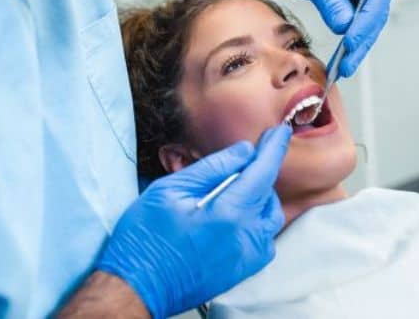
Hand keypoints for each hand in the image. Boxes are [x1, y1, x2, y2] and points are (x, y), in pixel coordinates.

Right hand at [97, 124, 292, 317]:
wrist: (138, 286)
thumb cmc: (145, 238)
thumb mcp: (171, 190)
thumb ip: (212, 168)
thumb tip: (243, 151)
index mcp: (228, 214)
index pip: (263, 172)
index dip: (274, 148)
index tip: (280, 132)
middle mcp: (246, 238)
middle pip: (268, 194)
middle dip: (258, 173)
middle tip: (238, 163)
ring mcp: (247, 258)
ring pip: (270, 218)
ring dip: (258, 198)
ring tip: (231, 190)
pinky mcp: (243, 270)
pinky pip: (263, 239)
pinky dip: (255, 222)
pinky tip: (232, 216)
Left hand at [276, 0, 392, 77]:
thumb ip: (332, 3)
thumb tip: (344, 29)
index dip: (366, 22)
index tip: (351, 41)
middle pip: (375, 14)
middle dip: (362, 41)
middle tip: (348, 64)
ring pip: (368, 25)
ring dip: (357, 47)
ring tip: (344, 68)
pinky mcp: (354, 4)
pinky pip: (355, 26)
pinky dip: (349, 43)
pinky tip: (341, 60)